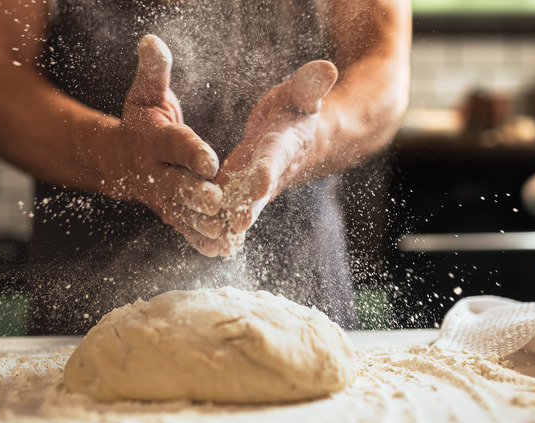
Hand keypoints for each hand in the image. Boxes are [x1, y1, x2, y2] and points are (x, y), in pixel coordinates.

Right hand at [106, 35, 224, 255]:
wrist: (119, 159)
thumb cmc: (142, 121)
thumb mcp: (146, 94)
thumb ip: (154, 72)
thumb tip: (151, 40)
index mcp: (153, 140)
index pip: (174, 144)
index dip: (191, 151)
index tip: (210, 159)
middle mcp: (155, 172)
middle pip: (176, 185)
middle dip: (195, 194)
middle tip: (216, 202)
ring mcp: (161, 197)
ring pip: (182, 213)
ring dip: (202, 225)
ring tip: (225, 232)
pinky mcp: (170, 214)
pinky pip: (185, 229)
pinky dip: (200, 241)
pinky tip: (221, 250)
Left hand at [215, 60, 337, 255]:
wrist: (300, 138)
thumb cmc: (296, 110)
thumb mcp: (301, 94)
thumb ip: (309, 84)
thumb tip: (327, 67)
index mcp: (284, 144)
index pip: (276, 157)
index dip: (267, 169)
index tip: (259, 182)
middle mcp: (271, 170)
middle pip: (259, 192)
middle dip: (248, 208)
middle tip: (235, 225)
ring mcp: (255, 185)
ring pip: (243, 206)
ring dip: (230, 223)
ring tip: (215, 241)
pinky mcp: (241, 191)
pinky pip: (231, 209)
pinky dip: (222, 225)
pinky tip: (207, 242)